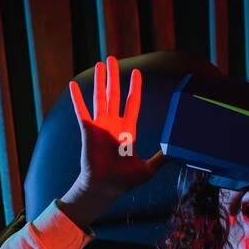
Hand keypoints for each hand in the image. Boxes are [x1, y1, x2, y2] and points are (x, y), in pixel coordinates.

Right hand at [59, 56, 165, 229]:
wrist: (105, 189)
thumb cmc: (123, 182)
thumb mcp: (148, 169)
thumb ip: (161, 159)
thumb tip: (175, 153)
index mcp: (128, 131)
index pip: (133, 103)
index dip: (135, 88)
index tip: (137, 73)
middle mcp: (113, 125)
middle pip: (115, 94)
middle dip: (114, 76)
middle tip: (112, 59)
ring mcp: (100, 126)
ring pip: (100, 97)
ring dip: (99, 80)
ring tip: (100, 65)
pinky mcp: (88, 131)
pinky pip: (81, 111)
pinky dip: (77, 98)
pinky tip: (73, 85)